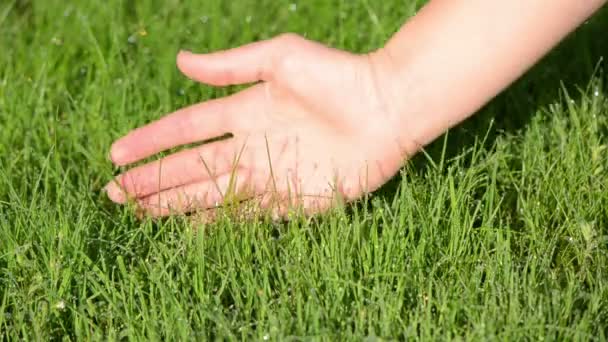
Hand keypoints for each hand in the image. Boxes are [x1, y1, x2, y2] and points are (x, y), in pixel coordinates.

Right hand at [104, 33, 410, 218]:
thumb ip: (230, 66)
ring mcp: (269, 174)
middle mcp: (250, 145)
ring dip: (174, 203)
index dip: (151, 141)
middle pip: (191, 166)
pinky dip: (216, 223)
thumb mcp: (279, 57)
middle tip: (114, 192)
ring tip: (138, 212)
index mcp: (243, 110)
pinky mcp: (292, 199)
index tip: (116, 153)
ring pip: (210, 193)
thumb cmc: (338, 75)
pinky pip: (246, 214)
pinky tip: (188, 229)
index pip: (185, 129)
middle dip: (153, 179)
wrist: (387, 106)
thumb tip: (180, 61)